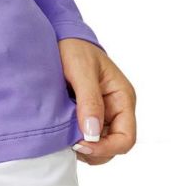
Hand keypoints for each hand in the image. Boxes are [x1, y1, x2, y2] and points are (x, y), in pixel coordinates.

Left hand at [59, 38, 136, 164]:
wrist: (60, 35)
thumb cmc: (74, 47)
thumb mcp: (81, 70)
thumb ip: (89, 100)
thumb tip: (92, 132)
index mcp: (122, 98)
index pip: (126, 137)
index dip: (107, 147)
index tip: (82, 145)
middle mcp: (116, 109)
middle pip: (114, 146)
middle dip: (95, 150)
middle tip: (70, 144)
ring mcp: (103, 113)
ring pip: (100, 144)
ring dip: (85, 147)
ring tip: (65, 139)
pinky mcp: (87, 113)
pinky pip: (87, 136)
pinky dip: (77, 139)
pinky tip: (63, 132)